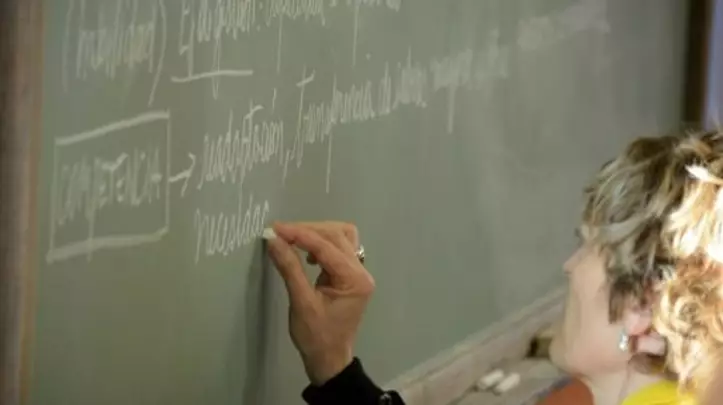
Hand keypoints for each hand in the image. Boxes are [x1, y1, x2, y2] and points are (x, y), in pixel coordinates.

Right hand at [266, 221, 374, 384]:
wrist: (329, 359)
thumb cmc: (316, 336)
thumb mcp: (301, 303)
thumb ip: (289, 268)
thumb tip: (274, 240)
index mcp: (354, 280)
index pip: (327, 247)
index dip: (300, 234)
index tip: (276, 229)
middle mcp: (361, 272)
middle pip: (337, 235)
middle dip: (308, 231)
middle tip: (281, 233)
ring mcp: (358, 272)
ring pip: (341, 237)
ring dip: (317, 234)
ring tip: (294, 240)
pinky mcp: (350, 275)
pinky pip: (340, 248)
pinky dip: (322, 244)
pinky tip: (308, 255)